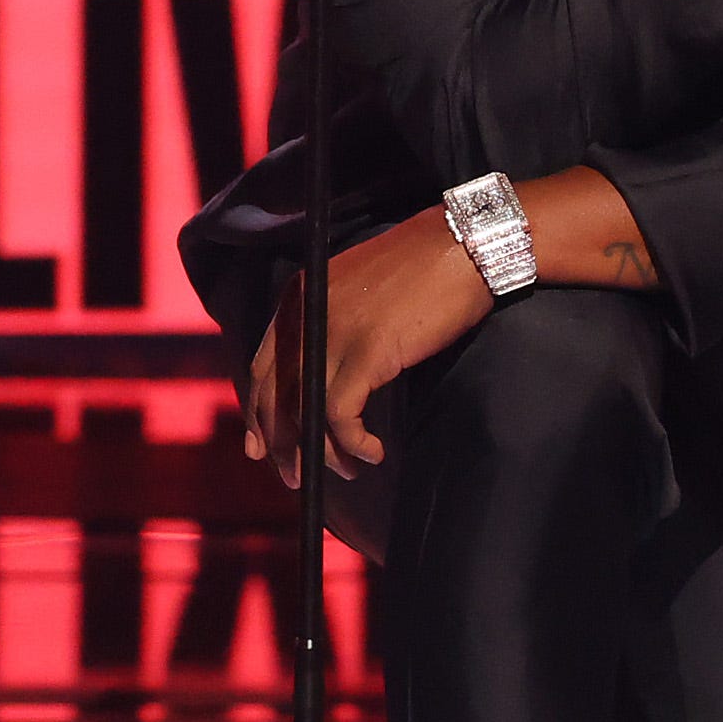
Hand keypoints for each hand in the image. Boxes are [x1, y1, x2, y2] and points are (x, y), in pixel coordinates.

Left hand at [241, 206, 494, 489]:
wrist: (465, 244)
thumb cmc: (424, 269)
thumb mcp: (360, 289)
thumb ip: (332, 323)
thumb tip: (323, 376)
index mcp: (301, 297)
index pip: (263, 366)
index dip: (258, 413)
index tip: (262, 447)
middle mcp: (307, 314)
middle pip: (276, 394)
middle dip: (281, 444)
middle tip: (295, 477)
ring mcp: (334, 332)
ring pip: (305, 411)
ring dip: (322, 453)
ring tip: (346, 471)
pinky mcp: (368, 352)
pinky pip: (341, 415)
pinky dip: (353, 443)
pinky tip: (372, 453)